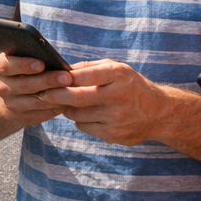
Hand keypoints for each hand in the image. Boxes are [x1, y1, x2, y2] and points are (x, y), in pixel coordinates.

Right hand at [0, 52, 70, 125]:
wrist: (15, 93)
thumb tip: (58, 60)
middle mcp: (2, 88)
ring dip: (55, 96)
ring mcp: (11, 105)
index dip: (24, 65)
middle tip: (66, 77)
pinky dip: (56, 108)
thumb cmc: (26, 69)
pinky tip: (67, 101)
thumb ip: (36, 56)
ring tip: (72, 90)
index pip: (8, 66)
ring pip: (36, 102)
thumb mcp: (24, 58)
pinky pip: (42, 114)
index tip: (41, 64)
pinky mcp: (23, 118)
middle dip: (48, 81)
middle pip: (26, 85)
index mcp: (0, 68)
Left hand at [41, 59, 173, 145]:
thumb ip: (89, 67)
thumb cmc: (131, 85)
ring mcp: (116, 118)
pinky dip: (80, 120)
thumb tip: (61, 70)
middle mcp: (118, 96)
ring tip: (69, 102)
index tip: (50, 77)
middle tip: (42, 94)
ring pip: (77, 114)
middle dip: (55, 96)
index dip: (65, 77)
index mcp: (118, 75)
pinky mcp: (114, 134)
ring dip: (68, 109)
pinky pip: (84, 127)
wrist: (158, 113)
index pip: (86, 75)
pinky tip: (87, 114)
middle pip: (77, 98)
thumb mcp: (117, 68)